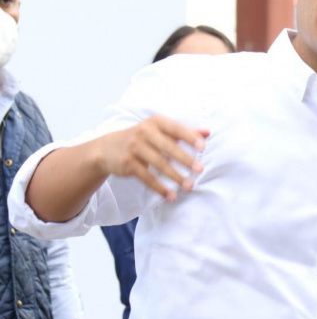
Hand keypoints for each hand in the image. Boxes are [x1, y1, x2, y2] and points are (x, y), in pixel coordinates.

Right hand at [94, 115, 209, 200]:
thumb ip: (184, 132)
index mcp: (156, 122)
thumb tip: (208, 132)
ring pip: (159, 164)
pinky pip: (147, 177)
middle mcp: (144, 132)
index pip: (176, 128)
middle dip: (185, 159)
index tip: (203, 147)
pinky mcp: (128, 164)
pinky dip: (159, 188)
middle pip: (168, 147)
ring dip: (175, 176)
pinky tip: (171, 196)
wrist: (106, 148)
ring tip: (189, 186)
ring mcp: (134, 148)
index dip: (189, 137)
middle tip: (200, 169)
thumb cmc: (142, 138)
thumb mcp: (160, 130)